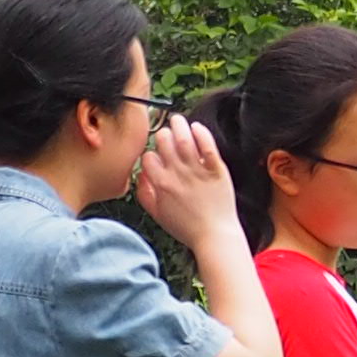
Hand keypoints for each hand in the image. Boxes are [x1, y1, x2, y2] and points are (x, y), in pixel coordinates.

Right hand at [132, 112, 235, 245]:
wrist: (214, 236)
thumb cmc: (187, 228)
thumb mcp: (158, 215)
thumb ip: (145, 194)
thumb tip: (140, 176)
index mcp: (161, 184)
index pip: (148, 157)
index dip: (151, 153)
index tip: (157, 155)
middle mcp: (177, 174)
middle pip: (163, 141)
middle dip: (163, 134)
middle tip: (167, 133)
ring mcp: (197, 170)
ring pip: (184, 137)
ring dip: (179, 124)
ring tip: (178, 120)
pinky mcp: (216, 169)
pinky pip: (207, 145)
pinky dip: (201, 133)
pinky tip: (197, 127)